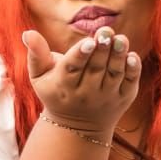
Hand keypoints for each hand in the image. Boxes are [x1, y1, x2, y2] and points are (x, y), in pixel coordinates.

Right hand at [22, 25, 140, 133]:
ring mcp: (106, 96)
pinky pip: (129, 83)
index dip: (81, 54)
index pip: (73, 68)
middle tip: (106, 31)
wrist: (77, 128)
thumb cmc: (56, 92)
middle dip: (102, 49)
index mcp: (64, 85)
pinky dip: (133, 71)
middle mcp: (86, 93)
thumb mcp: (40, 77)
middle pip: (95, 68)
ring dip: (118, 56)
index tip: (89, 42)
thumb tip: (27, 32)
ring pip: (114, 74)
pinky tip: (132, 56)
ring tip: (120, 39)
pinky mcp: (123, 98)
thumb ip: (36, 54)